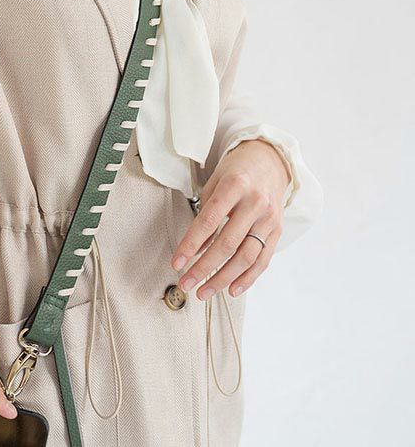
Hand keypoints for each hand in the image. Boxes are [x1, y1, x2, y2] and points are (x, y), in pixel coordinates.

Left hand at [170, 139, 291, 300]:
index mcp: (234, 186)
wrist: (269, 162)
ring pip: (246, 257)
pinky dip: (247, 279)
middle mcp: (255, 203)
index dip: (190, 245)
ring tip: (204, 292)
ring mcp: (269, 219)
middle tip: (186, 283)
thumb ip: (205, 215)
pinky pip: (263, 260)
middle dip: (204, 268)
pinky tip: (231, 290)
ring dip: (223, 279)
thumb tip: (196, 250)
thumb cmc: (236, 173)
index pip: (208, 222)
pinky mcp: (278, 231)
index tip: (176, 263)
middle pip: (227, 244)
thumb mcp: (214, 183)